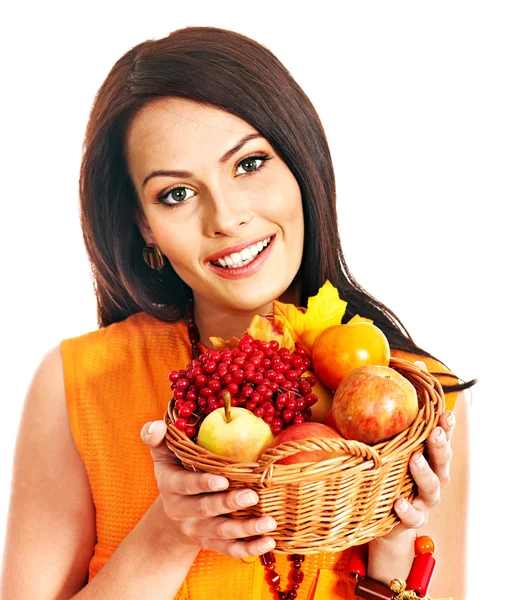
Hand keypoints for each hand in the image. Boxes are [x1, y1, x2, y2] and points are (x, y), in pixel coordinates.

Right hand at [140, 420, 276, 559]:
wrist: (173, 511)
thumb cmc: (176, 471)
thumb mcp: (164, 454)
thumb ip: (157, 437)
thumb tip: (158, 425)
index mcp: (171, 485)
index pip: (185, 485)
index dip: (203, 484)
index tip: (224, 480)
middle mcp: (181, 510)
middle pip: (205, 509)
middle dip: (229, 504)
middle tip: (252, 496)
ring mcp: (195, 529)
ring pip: (220, 532)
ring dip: (245, 529)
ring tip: (269, 523)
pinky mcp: (210, 543)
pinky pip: (229, 549)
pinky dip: (249, 549)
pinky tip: (268, 543)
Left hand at [372, 359, 455, 545]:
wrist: (383, 519)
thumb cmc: (386, 472)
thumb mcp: (387, 443)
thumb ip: (390, 414)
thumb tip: (394, 370)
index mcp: (427, 455)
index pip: (440, 437)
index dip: (445, 425)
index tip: (444, 412)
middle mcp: (432, 476)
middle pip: (443, 460)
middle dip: (440, 445)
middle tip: (434, 432)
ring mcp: (423, 499)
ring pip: (432, 487)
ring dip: (424, 472)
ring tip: (414, 459)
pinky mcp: (411, 519)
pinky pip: (412, 516)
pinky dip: (407, 509)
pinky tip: (398, 502)